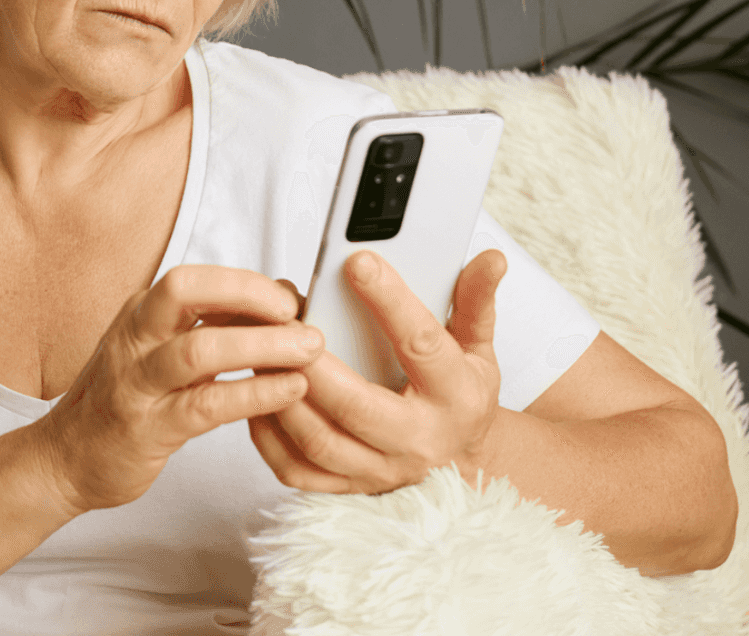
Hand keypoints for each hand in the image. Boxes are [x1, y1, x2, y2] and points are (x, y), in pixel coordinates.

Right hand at [31, 265, 325, 513]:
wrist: (64, 461)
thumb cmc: (123, 403)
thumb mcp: (161, 352)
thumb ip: (212, 327)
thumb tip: (279, 300)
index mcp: (140, 314)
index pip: (195, 279)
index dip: (247, 282)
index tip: (291, 296)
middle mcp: (133, 338)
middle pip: (185, 291)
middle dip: (248, 294)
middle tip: (299, 313)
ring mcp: (136, 383)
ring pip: (199, 350)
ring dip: (262, 346)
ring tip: (309, 351)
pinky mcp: (147, 429)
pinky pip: (206, 404)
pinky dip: (253, 394)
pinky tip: (288, 391)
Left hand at [249, 249, 507, 494]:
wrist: (460, 463)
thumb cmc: (461, 396)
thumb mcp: (479, 348)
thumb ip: (475, 302)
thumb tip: (490, 259)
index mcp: (455, 397)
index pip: (422, 345)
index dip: (390, 301)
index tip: (358, 262)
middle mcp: (418, 441)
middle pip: (357, 405)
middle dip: (315, 363)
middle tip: (285, 321)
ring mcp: (380, 471)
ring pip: (320, 441)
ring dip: (283, 396)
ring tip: (263, 353)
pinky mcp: (349, 489)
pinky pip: (297, 470)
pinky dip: (269, 437)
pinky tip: (258, 397)